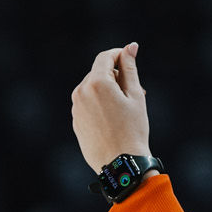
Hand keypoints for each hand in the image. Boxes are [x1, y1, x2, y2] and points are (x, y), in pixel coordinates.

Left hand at [71, 42, 150, 171]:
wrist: (120, 164)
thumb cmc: (133, 130)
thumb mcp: (136, 96)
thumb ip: (130, 68)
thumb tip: (130, 47)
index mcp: (97, 82)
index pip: (105, 57)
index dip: (118, 54)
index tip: (130, 58)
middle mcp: (81, 91)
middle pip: (98, 73)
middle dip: (115, 76)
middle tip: (136, 92)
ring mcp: (76, 107)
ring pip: (92, 89)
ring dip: (107, 91)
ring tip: (125, 109)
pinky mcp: (75, 121)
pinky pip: (87, 104)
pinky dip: (99, 105)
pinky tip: (114, 121)